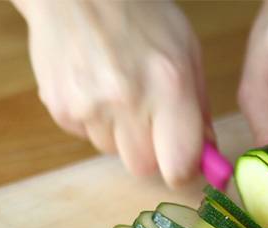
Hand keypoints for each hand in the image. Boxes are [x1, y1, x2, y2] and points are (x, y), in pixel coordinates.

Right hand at [16, 0, 212, 186]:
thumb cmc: (142, 16)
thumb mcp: (188, 54)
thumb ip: (200, 109)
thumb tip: (208, 155)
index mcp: (169, 87)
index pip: (178, 167)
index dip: (184, 171)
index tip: (185, 165)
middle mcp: (127, 101)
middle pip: (143, 167)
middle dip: (153, 154)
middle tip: (151, 123)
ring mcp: (88, 107)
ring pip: (113, 152)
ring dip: (122, 135)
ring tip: (120, 94)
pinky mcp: (60, 109)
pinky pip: (86, 137)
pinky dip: (95, 122)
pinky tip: (97, 89)